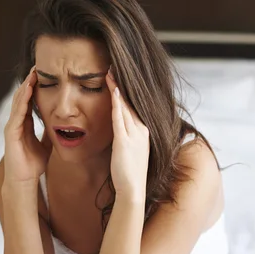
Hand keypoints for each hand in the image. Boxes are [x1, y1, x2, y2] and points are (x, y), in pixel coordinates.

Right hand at [3, 66, 51, 185]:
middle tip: (37, 66)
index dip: (36, 87)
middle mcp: (17, 122)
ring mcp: (12, 126)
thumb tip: (61, 126)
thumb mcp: (46, 144)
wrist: (24, 179)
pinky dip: (23, 102)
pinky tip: (28, 92)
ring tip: (32, 73)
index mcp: (25, 123)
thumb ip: (50, 133)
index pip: (30, 101)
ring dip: (25, 87)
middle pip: (23, 97)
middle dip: (29, 81)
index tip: (44, 74)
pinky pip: (17, 113)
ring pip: (19, 102)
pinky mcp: (11, 133)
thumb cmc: (33, 163)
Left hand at [105, 66, 149, 201]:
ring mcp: (134, 135)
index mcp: (143, 131)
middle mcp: (141, 129)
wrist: (132, 189)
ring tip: (111, 70)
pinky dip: (118, 103)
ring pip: (126, 106)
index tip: (118, 74)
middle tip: (114, 64)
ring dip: (118, 87)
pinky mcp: (125, 141)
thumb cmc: (129, 172)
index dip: (126, 89)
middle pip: (131, 101)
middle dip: (122, 82)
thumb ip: (126, 136)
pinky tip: (114, 90)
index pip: (133, 105)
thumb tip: (119, 128)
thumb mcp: (130, 150)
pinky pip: (120, 118)